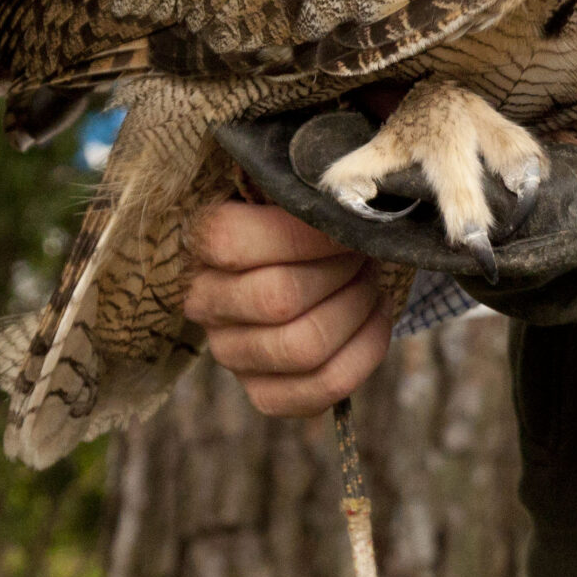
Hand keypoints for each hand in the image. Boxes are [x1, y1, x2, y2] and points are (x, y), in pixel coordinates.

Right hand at [184, 201, 392, 416]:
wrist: (304, 262)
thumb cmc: (304, 219)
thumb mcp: (293, 189)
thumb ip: (305, 184)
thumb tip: (345, 192)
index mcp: (201, 244)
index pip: (232, 242)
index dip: (306, 235)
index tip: (347, 225)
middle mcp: (205, 304)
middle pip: (278, 299)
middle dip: (342, 272)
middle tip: (363, 254)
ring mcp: (232, 354)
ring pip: (304, 347)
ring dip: (357, 309)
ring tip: (370, 281)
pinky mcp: (265, 392)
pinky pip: (322, 388)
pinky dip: (366, 351)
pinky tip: (375, 315)